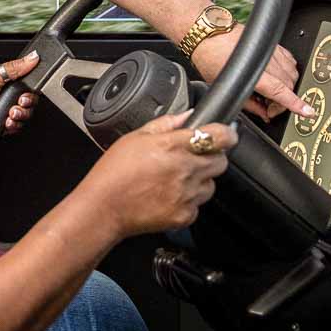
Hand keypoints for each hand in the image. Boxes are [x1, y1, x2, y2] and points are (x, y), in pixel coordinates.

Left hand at [0, 52, 38, 143]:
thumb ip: (15, 67)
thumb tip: (32, 57)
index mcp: (3, 80)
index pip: (26, 81)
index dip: (30, 86)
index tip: (28, 89)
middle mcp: (6, 95)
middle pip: (30, 98)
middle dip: (27, 102)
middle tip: (18, 101)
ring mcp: (5, 110)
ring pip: (26, 113)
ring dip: (20, 114)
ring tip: (9, 113)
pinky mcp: (5, 124)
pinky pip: (19, 125)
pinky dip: (14, 124)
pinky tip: (5, 121)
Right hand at [86, 109, 234, 237]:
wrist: (103, 208)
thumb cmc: (113, 173)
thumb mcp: (135, 137)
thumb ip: (166, 124)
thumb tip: (188, 116)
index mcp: (173, 146)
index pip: (220, 136)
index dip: (226, 134)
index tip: (224, 135)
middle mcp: (185, 170)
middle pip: (221, 161)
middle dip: (212, 157)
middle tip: (193, 158)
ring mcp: (186, 195)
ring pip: (211, 185)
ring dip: (200, 181)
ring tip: (176, 180)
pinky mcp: (184, 215)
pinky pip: (198, 206)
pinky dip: (188, 201)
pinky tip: (169, 196)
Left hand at [192, 26, 308, 119]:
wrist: (210, 33)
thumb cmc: (212, 56)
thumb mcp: (226, 87)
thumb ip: (248, 104)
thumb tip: (264, 114)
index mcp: (255, 72)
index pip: (281, 91)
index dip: (295, 104)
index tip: (308, 112)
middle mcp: (267, 61)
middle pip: (289, 86)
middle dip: (283, 101)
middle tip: (268, 107)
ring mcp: (273, 52)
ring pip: (293, 74)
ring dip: (287, 86)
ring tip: (270, 92)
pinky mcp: (275, 45)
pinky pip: (291, 61)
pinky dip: (288, 72)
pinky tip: (277, 77)